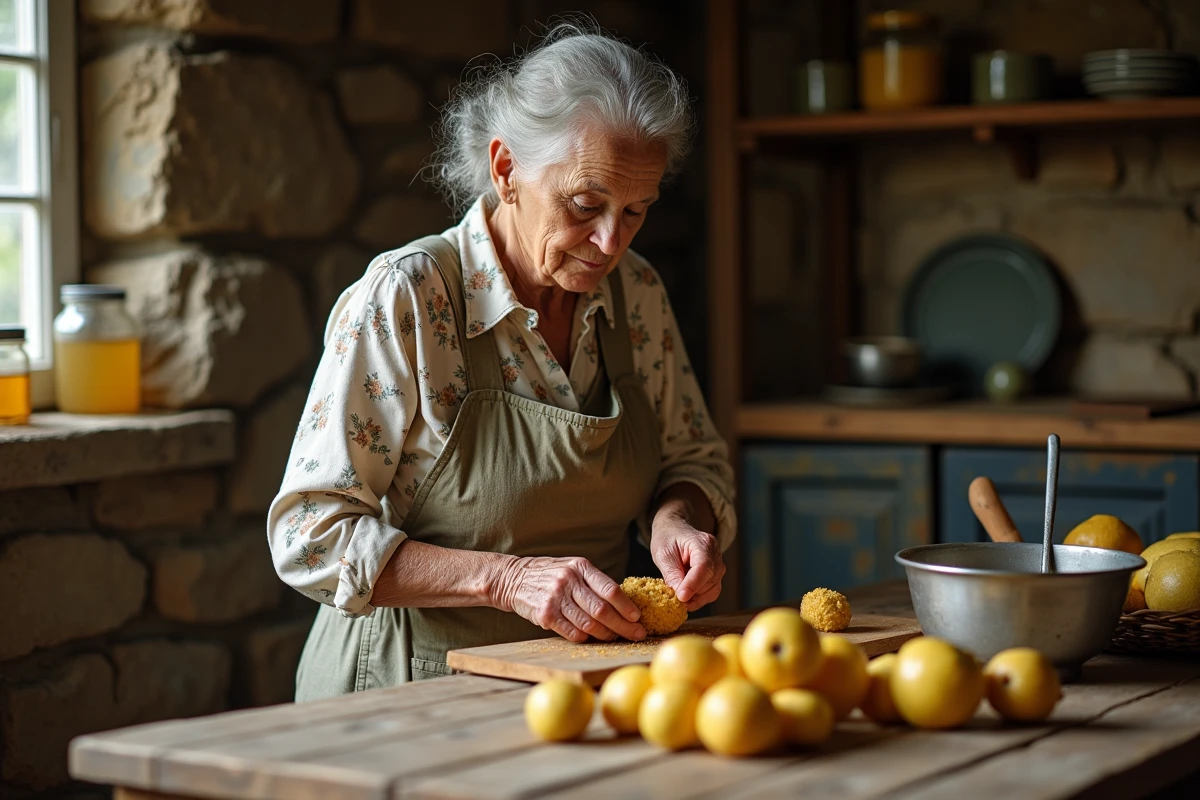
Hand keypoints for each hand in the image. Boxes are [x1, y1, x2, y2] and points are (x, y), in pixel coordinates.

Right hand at [493, 555, 646, 642]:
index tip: (637, 618)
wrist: (513, 578)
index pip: (609, 589)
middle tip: (636, 635)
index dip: (626, 606)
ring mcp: (555, 598)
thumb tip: (624, 604)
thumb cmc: (551, 575)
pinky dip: (585, 638)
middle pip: (602, 610)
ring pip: (589, 624)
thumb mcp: (572, 568)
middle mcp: (568, 581)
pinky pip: (572, 632)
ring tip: (615, 638)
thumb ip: (594, 582)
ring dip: (606, 635)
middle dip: (623, 626)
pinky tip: (592, 637)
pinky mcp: (545, 615)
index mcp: (580, 567)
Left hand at [651, 513, 724, 611]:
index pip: (703, 567)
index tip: (681, 598)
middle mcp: (715, 553)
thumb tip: (680, 596)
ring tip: (679, 594)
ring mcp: (718, 563)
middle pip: (709, 580)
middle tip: (674, 598)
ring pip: (713, 589)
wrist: (674, 529)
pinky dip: (700, 598)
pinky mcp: (716, 573)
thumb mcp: (662, 554)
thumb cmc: (667, 538)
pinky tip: (687, 595)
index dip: (693, 585)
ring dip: (696, 597)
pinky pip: (713, 591)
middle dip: (692, 593)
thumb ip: (671, 574)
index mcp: (702, 542)